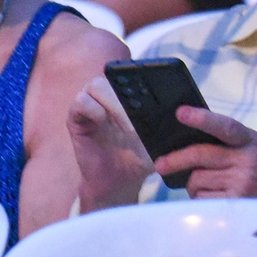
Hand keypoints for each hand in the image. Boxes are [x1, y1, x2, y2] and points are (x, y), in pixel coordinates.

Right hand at [67, 76, 154, 211]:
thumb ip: (166, 122)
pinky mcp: (76, 120)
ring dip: (113, 103)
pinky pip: (80, 102)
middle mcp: (107, 97)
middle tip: (140, 121)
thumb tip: (181, 110)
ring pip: (95, 85)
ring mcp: (91, 106)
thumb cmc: (140, 158)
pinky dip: (93, 109)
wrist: (121, 182)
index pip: (130, 74)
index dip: (139, 75)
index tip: (154, 90)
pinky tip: (104, 123)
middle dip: (127, 96)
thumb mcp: (159, 138)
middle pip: (112, 77)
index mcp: (127, 96)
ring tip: (127, 127)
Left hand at [155, 107, 256, 202]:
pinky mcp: (236, 205)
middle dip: (175, 160)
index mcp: (250, 141)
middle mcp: (246, 161)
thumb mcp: (256, 146)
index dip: (202, 118)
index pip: (224, 126)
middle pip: (199, 156)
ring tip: (206, 185)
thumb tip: (188, 140)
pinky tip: (212, 198)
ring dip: (193, 184)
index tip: (181, 113)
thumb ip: (230, 141)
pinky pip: (202, 200)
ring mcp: (241, 184)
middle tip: (161, 164)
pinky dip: (200, 199)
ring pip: (196, 180)